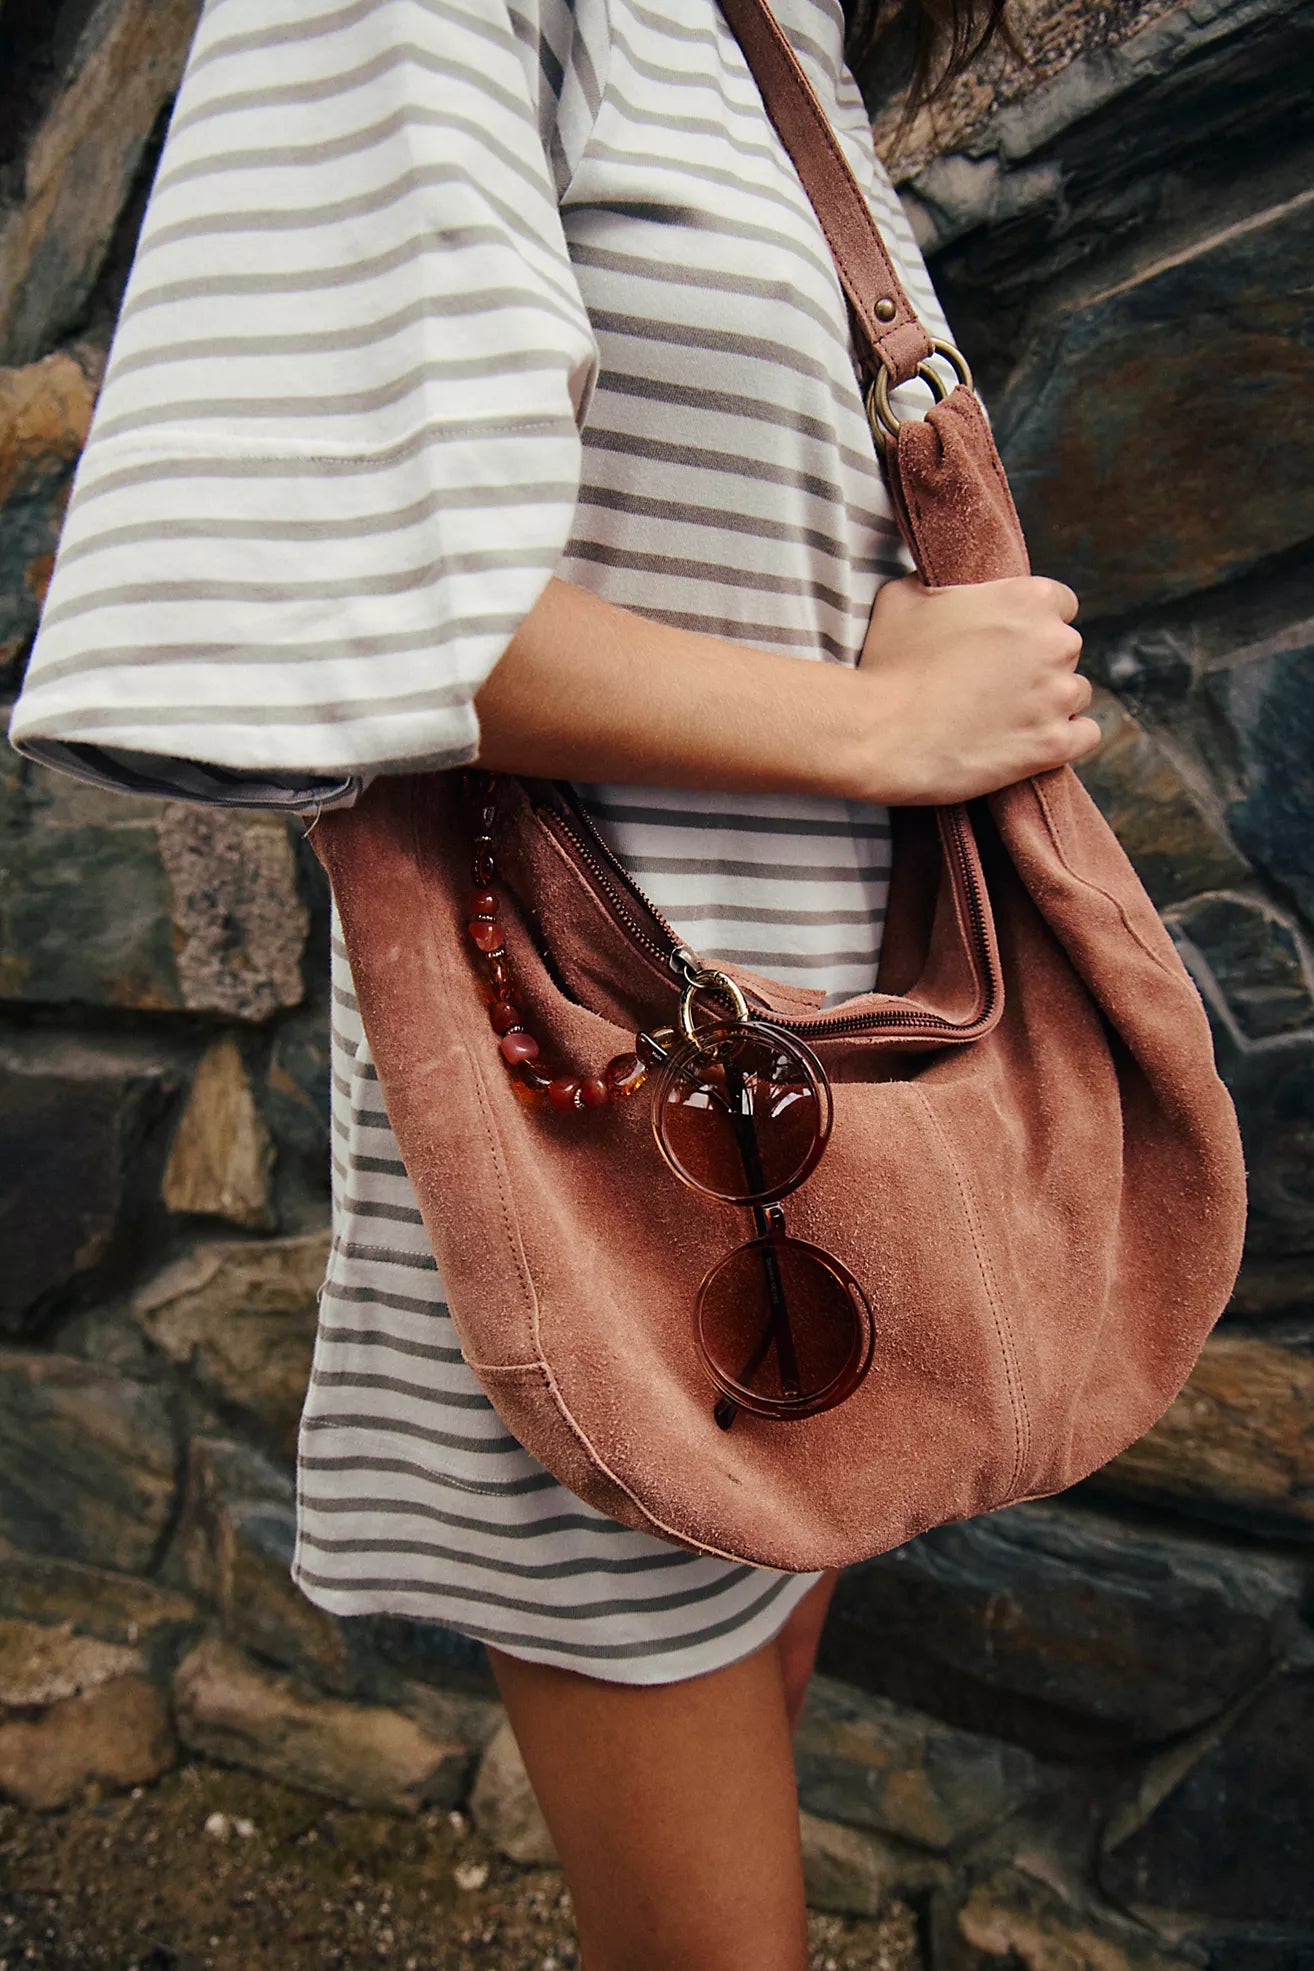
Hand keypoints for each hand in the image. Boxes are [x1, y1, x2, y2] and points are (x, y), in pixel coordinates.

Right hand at [853, 574, 1099, 804]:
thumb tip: (946, 589)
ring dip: (1050, 702)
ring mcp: (1058, 696)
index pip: (1060, 604)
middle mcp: (1055, 642)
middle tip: (996, 684)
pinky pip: (1086, 735)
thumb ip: (942, 584)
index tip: (1008, 644)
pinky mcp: (1054, 745)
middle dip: (1038, 664)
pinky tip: (1032, 740)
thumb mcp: (904, 595)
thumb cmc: (885, 663)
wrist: (877, 733)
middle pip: (1066, 650)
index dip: (1032, 625)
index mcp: (1028, 598)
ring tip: (1007, 716)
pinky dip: (1065, 738)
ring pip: (1076, 693)